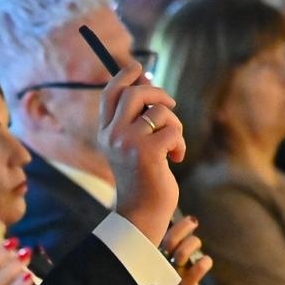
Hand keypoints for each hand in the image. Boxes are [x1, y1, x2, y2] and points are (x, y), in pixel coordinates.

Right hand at [102, 59, 185, 246]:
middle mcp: (112, 135)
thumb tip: (143, 79)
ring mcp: (128, 143)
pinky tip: (175, 159)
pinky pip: (173, 130)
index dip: (126, 75)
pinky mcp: (148, 152)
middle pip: (136, 93)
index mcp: (105, 132)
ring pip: (160, 112)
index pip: (111, 92)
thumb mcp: (133, 145)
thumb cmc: (142, 179)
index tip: (139, 68)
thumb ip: (136, 116)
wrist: (141, 215)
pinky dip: (180, 144)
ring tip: (172, 146)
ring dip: (175, 126)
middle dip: (159, 94)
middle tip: (170, 106)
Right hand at [157, 214, 212, 284]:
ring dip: (193, 244)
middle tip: (193, 222)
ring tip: (196, 246)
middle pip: (172, 239)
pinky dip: (205, 263)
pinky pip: (198, 268)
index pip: (165, 237)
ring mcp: (173, 275)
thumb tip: (184, 232)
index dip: (179, 226)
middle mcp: (162, 265)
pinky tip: (206, 263)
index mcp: (155, 260)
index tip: (191, 220)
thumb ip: (173, 254)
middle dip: (184, 227)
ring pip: (184, 251)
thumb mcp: (166, 271)